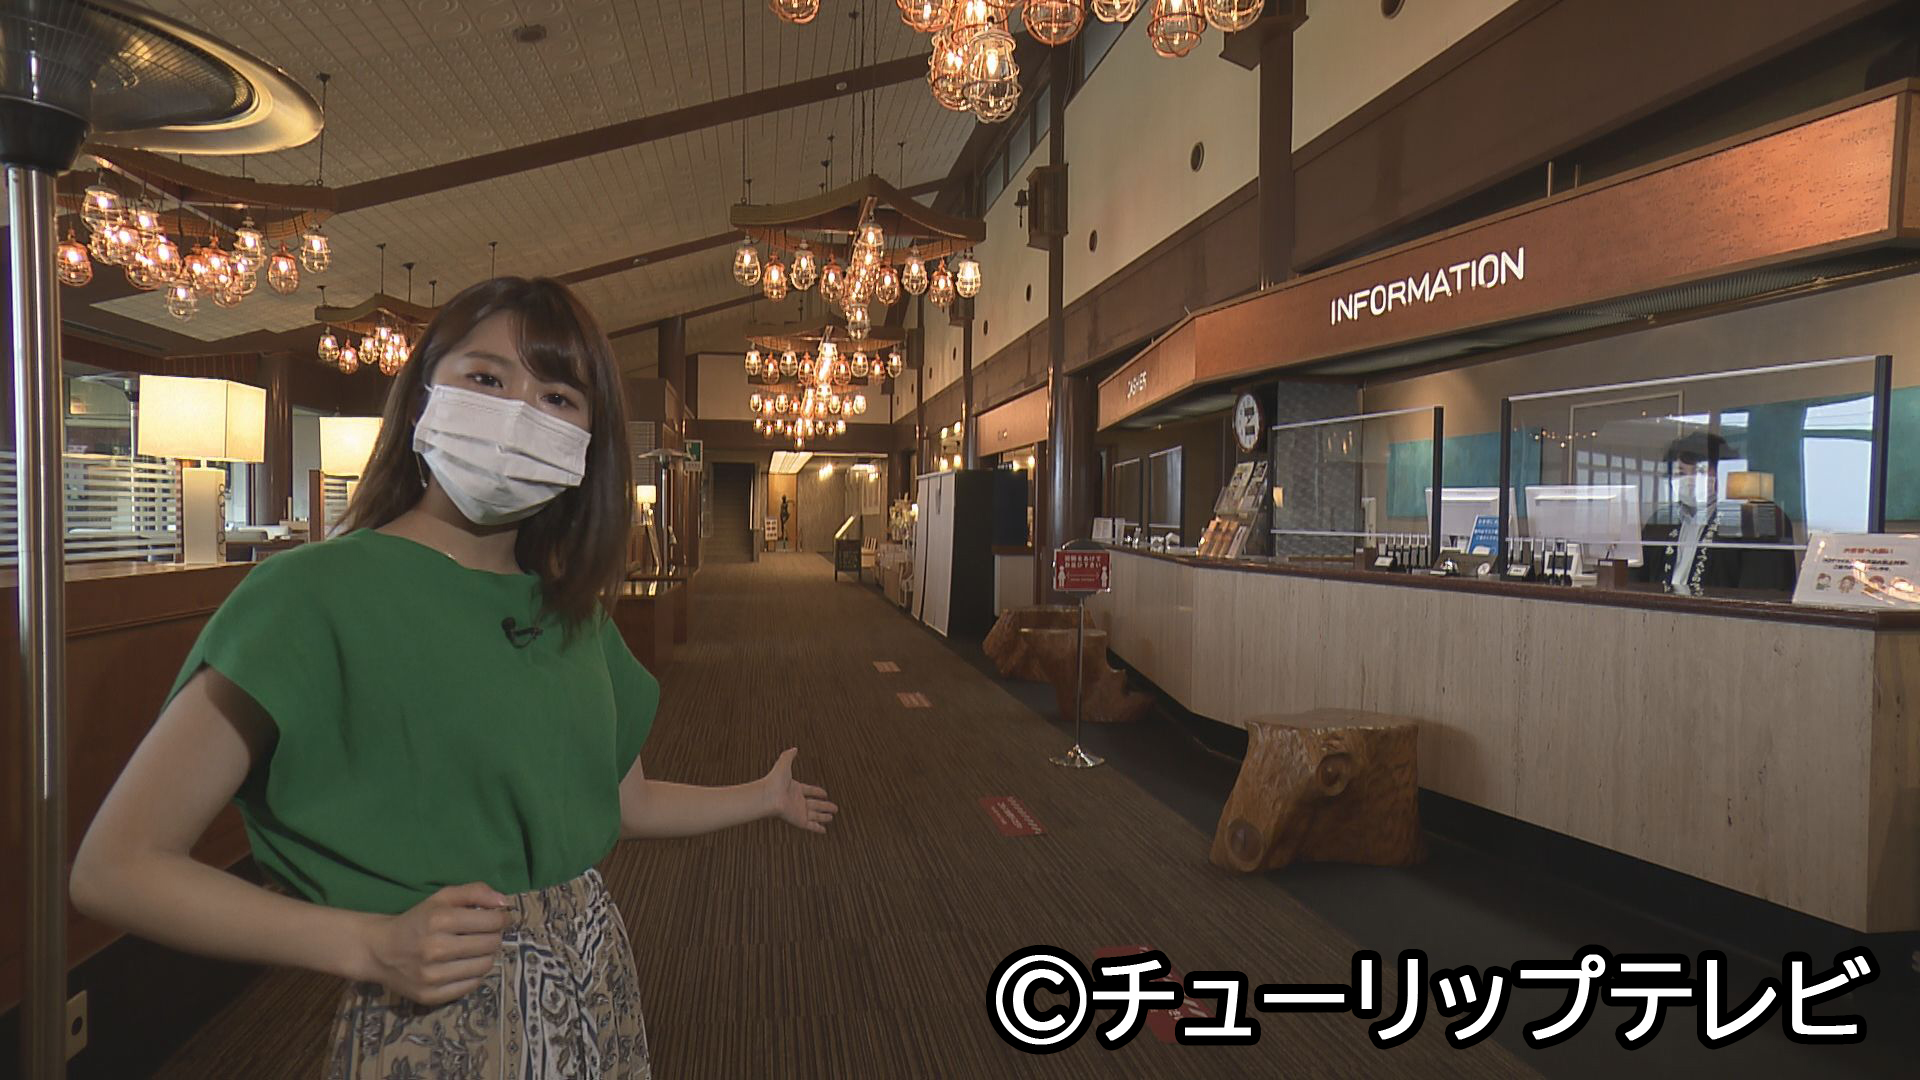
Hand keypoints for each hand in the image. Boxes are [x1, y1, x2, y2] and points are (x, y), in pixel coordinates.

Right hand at [358, 882, 512, 1005]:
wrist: (379, 951)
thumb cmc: (416, 920)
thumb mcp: (441, 898)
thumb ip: (475, 892)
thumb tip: (505, 902)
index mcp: (439, 920)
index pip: (491, 922)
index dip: (502, 919)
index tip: (500, 919)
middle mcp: (436, 949)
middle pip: (490, 944)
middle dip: (494, 937)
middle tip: (485, 934)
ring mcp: (433, 976)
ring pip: (484, 966)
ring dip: (485, 956)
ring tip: (474, 950)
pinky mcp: (431, 996)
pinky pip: (471, 986)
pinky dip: (473, 975)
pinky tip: (463, 965)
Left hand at [763, 748, 837, 833]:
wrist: (768, 796)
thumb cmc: (773, 781)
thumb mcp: (783, 764)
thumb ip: (789, 756)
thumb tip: (794, 748)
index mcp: (795, 789)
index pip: (809, 791)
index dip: (817, 792)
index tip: (824, 793)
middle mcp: (798, 801)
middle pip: (815, 804)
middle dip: (825, 806)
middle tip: (834, 808)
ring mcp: (799, 811)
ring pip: (815, 815)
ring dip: (824, 817)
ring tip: (832, 818)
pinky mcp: (799, 820)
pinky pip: (811, 825)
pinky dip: (818, 828)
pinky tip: (824, 830)